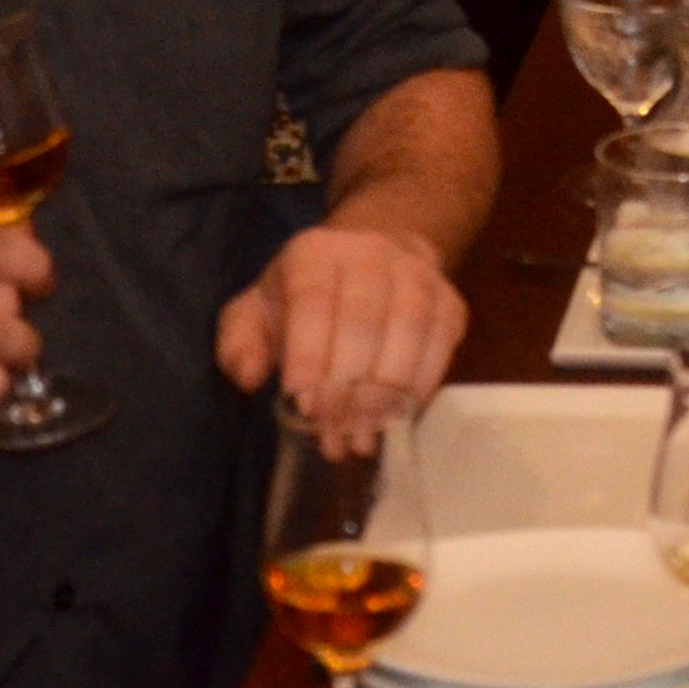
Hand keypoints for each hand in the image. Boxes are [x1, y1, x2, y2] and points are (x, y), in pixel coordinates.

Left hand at [214, 224, 468, 454]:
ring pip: (408, 331)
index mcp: (314, 252)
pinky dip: (421, 386)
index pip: (313, 301)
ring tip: (364, 435)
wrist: (370, 259)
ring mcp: (416, 274)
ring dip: (386, 392)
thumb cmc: (302, 296)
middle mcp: (370, 253)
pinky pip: (441, 343)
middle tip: (334, 434)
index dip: (310, 355)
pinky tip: (398, 417)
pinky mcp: (448, 300)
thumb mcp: (256, 311)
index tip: (303, 405)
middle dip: (347, 387)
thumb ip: (240, 343)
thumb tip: (249, 376)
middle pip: (364, 320)